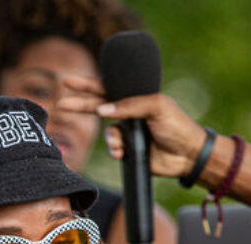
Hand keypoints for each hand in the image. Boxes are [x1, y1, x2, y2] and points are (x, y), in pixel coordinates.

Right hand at [58, 75, 213, 180]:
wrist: (189, 154)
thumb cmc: (178, 125)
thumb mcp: (156, 107)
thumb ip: (129, 106)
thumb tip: (102, 110)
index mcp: (135, 99)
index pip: (107, 88)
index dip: (87, 85)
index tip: (68, 82)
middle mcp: (129, 114)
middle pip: (98, 108)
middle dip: (80, 106)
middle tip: (61, 104)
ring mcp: (128, 133)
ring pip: (108, 134)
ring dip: (111, 139)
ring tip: (121, 145)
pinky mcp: (129, 152)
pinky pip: (113, 150)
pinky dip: (116, 151)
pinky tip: (124, 153)